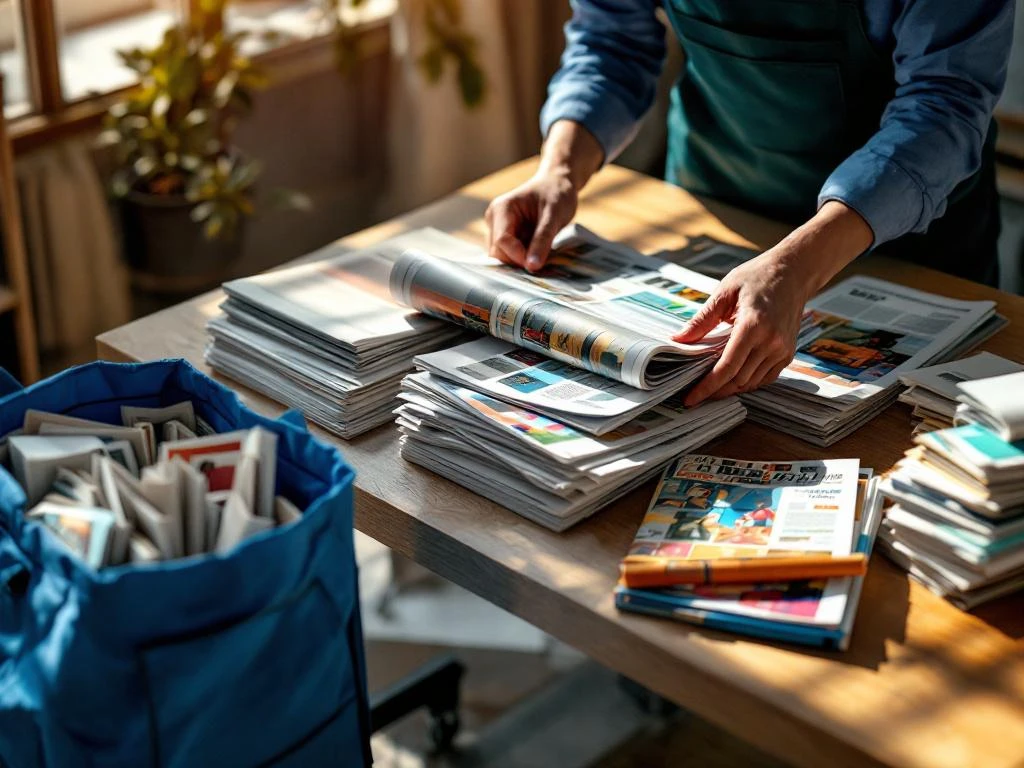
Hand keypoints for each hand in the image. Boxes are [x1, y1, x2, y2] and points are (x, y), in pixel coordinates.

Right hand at [485, 170, 577, 271]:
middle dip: (518, 261)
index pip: (502, 241)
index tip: (537, 265)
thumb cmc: (556, 194)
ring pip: (503, 256)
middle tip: (542, 262)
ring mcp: (498, 228)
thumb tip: (532, 266)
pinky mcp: (505, 236)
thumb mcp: (554, 216)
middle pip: (498, 252)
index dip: (518, 256)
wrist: (557, 184)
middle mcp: (494, 218)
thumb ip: (542, 240)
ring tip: (542, 253)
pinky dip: (524, 258)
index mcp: (501, 208)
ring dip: (521, 260)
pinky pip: (510, 254)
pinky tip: (538, 252)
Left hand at [674, 201, 874, 405]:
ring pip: (751, 382)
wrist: (794, 272)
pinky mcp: (788, 353)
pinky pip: (765, 378)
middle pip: (738, 380)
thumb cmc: (758, 276)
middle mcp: (771, 341)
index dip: (706, 387)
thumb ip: (702, 320)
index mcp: (753, 325)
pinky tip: (732, 379)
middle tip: (694, 394)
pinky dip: (747, 382)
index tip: (690, 399)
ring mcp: (782, 349)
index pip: (726, 367)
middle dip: (715, 391)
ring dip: (730, 388)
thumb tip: (678, 340)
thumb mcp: (724, 292)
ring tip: (710, 387)